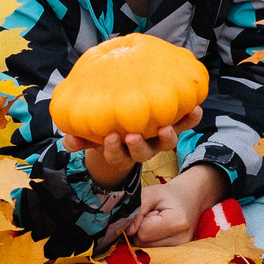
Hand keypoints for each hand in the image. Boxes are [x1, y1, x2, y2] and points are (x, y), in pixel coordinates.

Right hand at [60, 105, 204, 188]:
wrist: (125, 127)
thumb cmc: (105, 131)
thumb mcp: (90, 136)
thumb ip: (78, 139)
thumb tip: (68, 140)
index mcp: (122, 151)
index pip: (118, 156)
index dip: (115, 150)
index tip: (110, 138)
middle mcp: (142, 147)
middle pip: (143, 153)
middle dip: (137, 146)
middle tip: (132, 136)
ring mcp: (158, 137)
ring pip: (165, 142)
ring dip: (167, 136)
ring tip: (165, 126)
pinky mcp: (172, 125)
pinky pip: (183, 124)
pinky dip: (190, 119)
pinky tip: (195, 108)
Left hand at [127, 163, 228, 246]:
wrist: (190, 199)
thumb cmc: (168, 195)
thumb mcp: (150, 194)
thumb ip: (137, 210)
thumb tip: (127, 232)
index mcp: (177, 222)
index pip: (143, 233)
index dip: (140, 221)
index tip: (151, 211)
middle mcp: (181, 241)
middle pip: (143, 244)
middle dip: (141, 229)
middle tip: (154, 216)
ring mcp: (180, 249)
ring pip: (146, 249)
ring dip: (146, 236)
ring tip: (157, 223)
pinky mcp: (178, 254)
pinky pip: (152, 252)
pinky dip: (151, 241)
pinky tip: (160, 232)